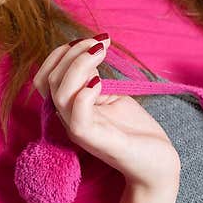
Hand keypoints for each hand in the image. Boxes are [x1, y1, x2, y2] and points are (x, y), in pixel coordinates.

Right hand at [32, 34, 180, 192]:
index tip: (88, 40)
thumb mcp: (113, 96)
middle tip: (100, 43)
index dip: (58, 54)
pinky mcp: (98, 141)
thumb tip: (88, 51)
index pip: (44, 78)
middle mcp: (70, 119)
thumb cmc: (135, 130)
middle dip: (72, 53)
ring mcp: (82, 131)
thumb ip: (95, 78)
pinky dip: (85, 94)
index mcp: (71, 108)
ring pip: (60, 95)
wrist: (158, 162)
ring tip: (101, 52)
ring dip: (79, 65)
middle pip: (50, 81)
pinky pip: (78, 118)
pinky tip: (100, 81)